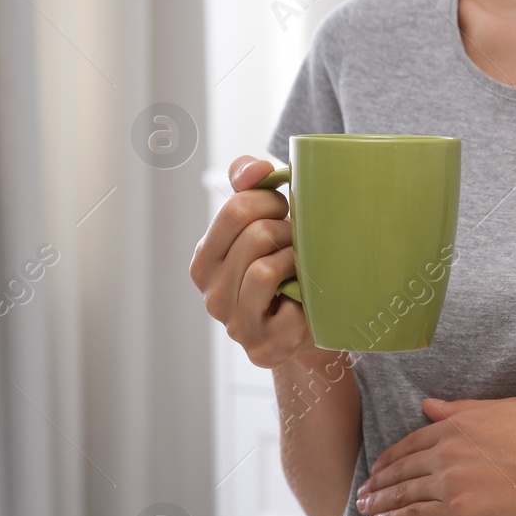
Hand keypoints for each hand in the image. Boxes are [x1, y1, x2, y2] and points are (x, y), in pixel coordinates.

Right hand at [189, 156, 315, 368]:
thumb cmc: (285, 267)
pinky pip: (287, 305)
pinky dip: (305, 294)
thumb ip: (247, 184)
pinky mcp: (263, 346)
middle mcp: (211, 295)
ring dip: (295, 258)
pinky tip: (305, 297)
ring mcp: (235, 324)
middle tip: (298, 238)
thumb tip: (258, 168)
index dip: (270, 199)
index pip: (235, 209)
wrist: (311, 326)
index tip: (285, 209)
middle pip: (255, 235)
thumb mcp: (260, 221)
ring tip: (301, 263)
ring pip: (265, 269)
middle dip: (287, 229)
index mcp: (204, 261)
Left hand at [354, 396, 515, 515]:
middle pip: (402, 468)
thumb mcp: (507, 409)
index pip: (413, 442)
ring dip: (378, 501)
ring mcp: (451, 482)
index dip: (393, 456)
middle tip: (363, 491)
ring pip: (403, 493)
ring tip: (364, 508)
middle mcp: (448, 451)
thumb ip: (464, 410)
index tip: (381, 466)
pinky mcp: (460, 513)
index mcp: (459, 424)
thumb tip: (430, 406)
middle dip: (379, 481)